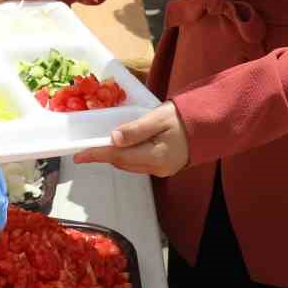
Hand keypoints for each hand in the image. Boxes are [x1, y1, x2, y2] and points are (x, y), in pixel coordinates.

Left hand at [73, 101, 189, 176]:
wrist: (208, 124)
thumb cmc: (183, 117)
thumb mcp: (158, 118)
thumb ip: (136, 129)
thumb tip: (113, 139)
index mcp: (156, 157)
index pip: (119, 156)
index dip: (98, 154)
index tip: (79, 155)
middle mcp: (157, 168)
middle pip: (123, 162)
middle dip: (104, 154)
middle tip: (87, 146)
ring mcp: (161, 170)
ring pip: (129, 164)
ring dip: (115, 155)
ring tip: (101, 144)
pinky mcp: (163, 167)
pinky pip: (138, 162)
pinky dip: (127, 154)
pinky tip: (123, 144)